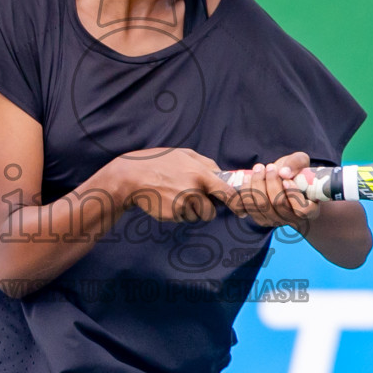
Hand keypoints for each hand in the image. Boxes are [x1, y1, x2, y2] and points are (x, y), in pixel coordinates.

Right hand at [110, 148, 238, 222]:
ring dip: (190, 210)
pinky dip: (177, 212)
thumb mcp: (184, 154)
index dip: (236, 203)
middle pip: (211, 211)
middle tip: (193, 198)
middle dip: (206, 208)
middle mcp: (193, 190)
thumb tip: (223, 174)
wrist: (132, 176)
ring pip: (196, 216)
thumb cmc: (159, 162)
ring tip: (174, 195)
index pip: (226, 192)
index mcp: (200, 173)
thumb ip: (206, 164)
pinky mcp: (172, 215)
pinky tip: (166, 200)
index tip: (241, 210)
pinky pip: (182, 218)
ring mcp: (182, 204)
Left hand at [228, 151, 322, 229]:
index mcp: (309, 210)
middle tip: (269, 166)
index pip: (301, 210)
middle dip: (271, 182)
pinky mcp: (258, 218)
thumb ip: (297, 163)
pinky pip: (246, 208)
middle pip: (278, 204)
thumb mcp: (301, 163)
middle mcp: (291, 219)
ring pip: (261, 206)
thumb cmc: (296, 174)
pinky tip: (244, 179)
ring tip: (258, 169)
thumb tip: (284, 172)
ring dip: (256, 184)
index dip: (293, 194)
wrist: (285, 184)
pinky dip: (243, 193)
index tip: (286, 179)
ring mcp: (274, 221)